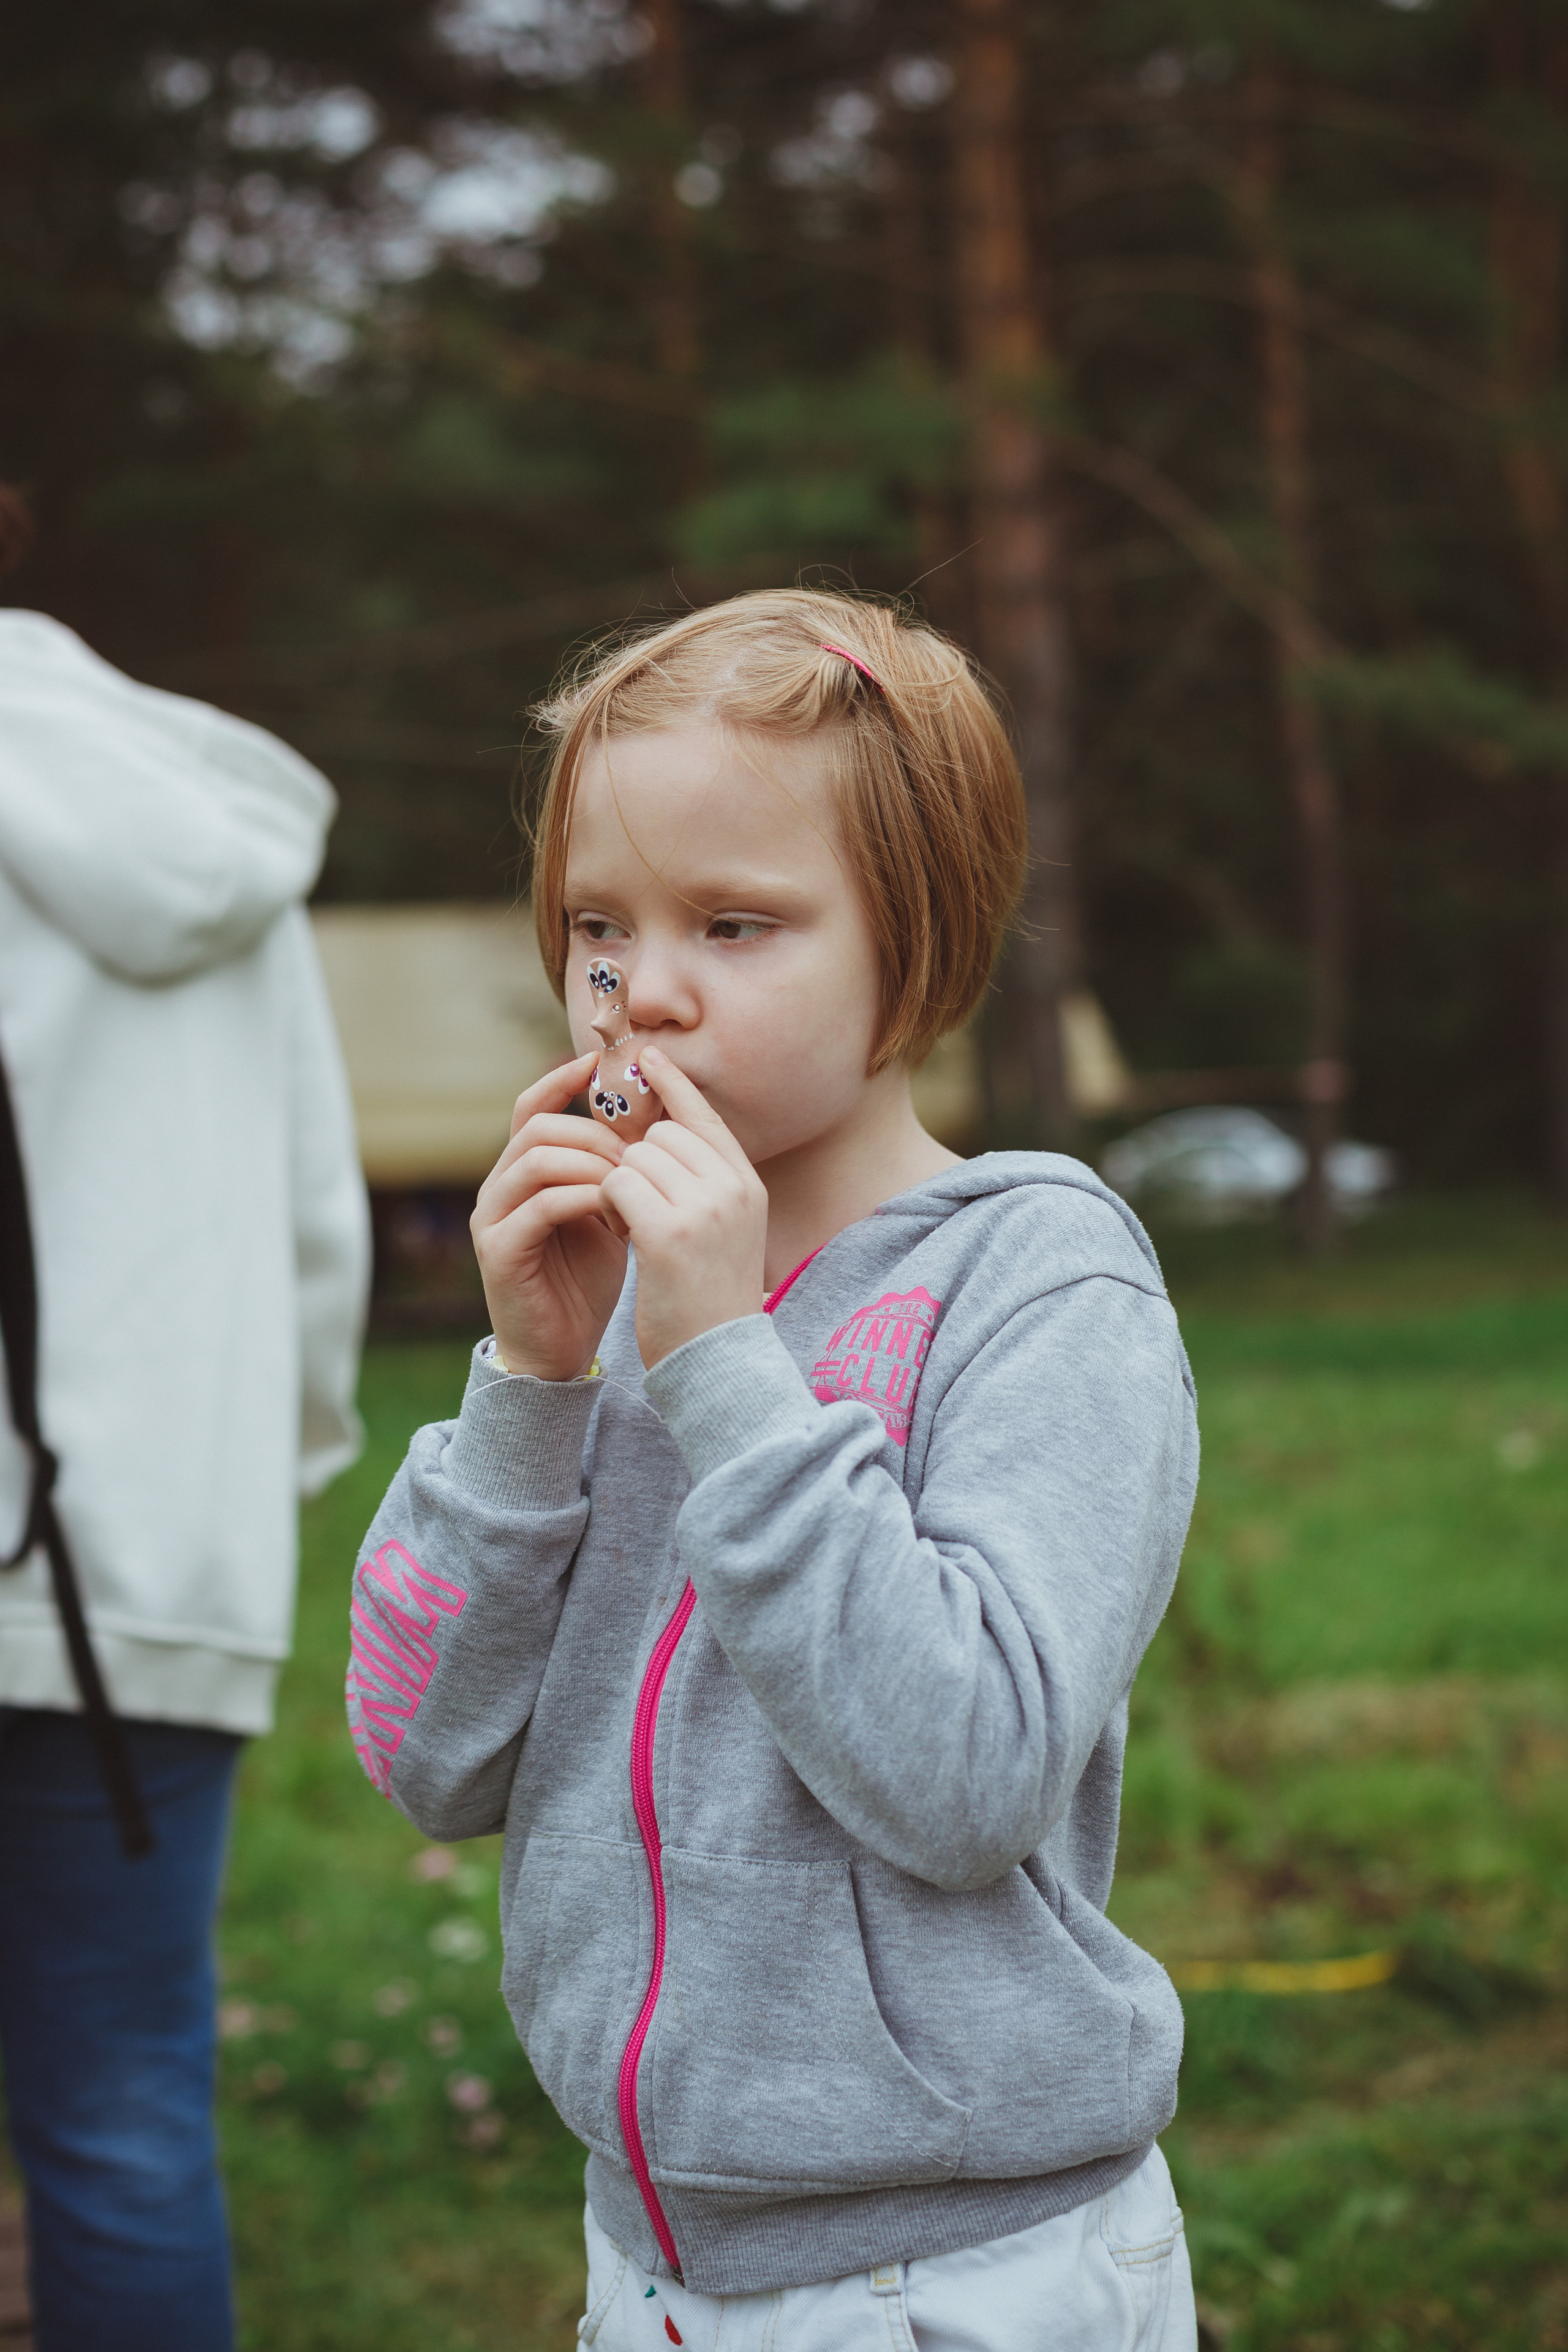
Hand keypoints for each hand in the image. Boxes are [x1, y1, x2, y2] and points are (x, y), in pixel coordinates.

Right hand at [471, 1052, 627, 1380]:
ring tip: (629, 1185)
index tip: (600, 1063)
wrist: (562, 1351)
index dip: (562, 1081)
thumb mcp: (606, 1214)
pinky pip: (540, 1205)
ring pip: (537, 1160)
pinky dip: (583, 1200)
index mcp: (522, 1174)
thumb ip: (612, 1172)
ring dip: (591, 1165)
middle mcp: (498, 1189)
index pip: (531, 1108)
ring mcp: (493, 1218)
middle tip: (636, 1156)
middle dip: (593, 1134)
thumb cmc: (586, 1281)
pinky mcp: (498, 1250)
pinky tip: (614, 1214)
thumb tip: (650, 1121)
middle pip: (538, 1129)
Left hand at [597, 1045, 767, 1369]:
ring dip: (618, 1186)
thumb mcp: (724, 1231)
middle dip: (634, 1160)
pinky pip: (616, 1185)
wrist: (716, 1361)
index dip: (673, 1085)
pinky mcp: (668, 1231)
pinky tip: (620, 1234)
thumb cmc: (710, 1299)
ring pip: (634, 1157)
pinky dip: (606, 1205)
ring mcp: (703, 1207)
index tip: (647, 1056)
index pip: (705, 1117)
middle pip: (661, 1134)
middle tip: (634, 1202)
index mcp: (748, 1185)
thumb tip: (657, 1139)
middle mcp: (731, 1188)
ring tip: (632, 1226)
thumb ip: (703, 1184)